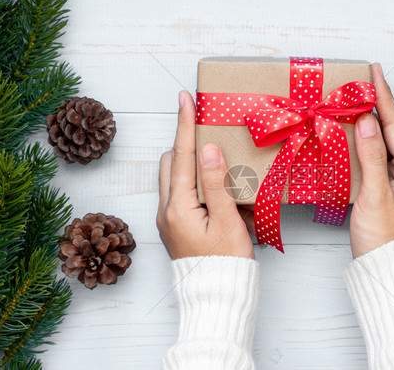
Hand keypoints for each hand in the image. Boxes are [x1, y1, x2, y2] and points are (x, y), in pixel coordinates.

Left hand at [157, 91, 253, 259]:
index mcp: (177, 207)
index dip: (184, 124)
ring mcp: (168, 220)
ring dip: (189, 163)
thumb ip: (215, 183)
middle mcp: (166, 211)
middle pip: (171, 163)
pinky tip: (215, 189)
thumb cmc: (226, 263)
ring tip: (215, 162)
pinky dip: (193, 183)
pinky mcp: (175, 226)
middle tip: (206, 130)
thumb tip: (206, 148)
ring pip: (173, 178)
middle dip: (185, 143)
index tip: (184, 98)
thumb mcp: (227, 221)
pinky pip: (179, 193)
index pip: (182, 155)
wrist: (216, 295)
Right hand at [350, 63, 393, 257]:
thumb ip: (372, 156)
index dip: (384, 97)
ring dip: (371, 121)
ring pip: (384, 142)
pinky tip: (356, 133)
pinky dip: (364, 142)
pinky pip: (375, 157)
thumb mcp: (375, 195)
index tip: (375, 72)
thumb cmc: (382, 238)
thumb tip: (368, 121)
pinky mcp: (385, 189)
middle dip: (379, 104)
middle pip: (393, 130)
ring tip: (359, 99)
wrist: (382, 269)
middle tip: (365, 80)